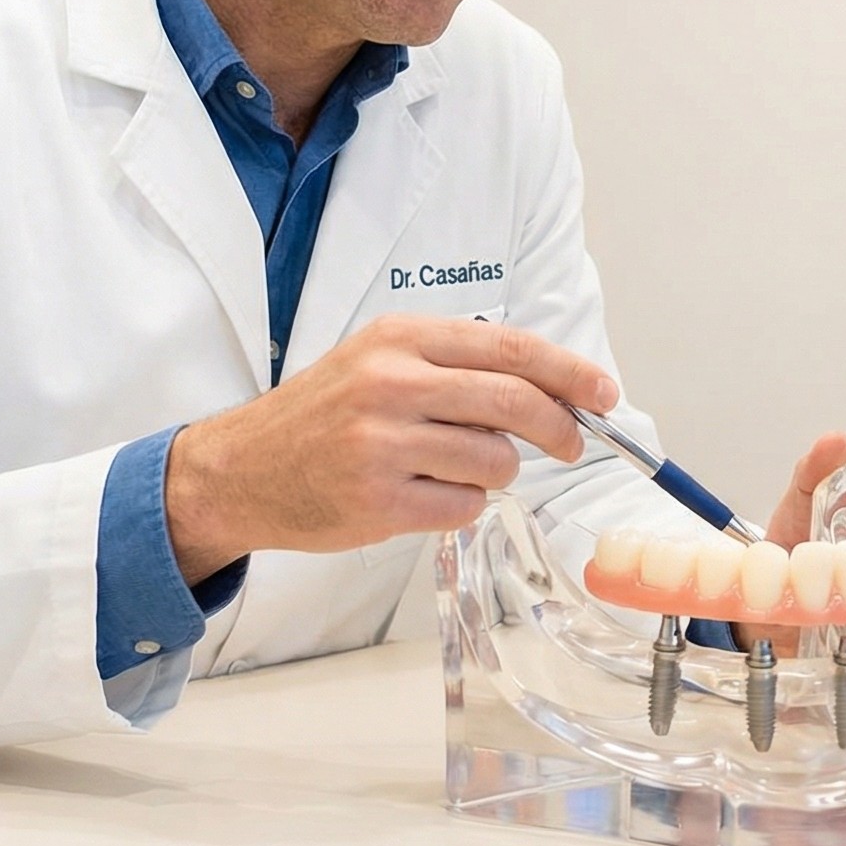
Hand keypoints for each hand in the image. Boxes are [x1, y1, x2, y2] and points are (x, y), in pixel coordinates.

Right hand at [165, 314, 619, 581]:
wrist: (242, 470)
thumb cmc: (323, 415)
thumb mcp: (381, 361)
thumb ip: (458, 366)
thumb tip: (555, 388)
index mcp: (400, 339)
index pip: (511, 348)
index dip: (569, 373)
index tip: (603, 394)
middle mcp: (391, 384)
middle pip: (515, 402)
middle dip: (560, 428)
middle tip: (571, 444)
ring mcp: (382, 444)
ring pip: (495, 461)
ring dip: (495, 472)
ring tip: (452, 468)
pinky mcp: (377, 501)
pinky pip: (464, 507)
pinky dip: (462, 505)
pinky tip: (424, 495)